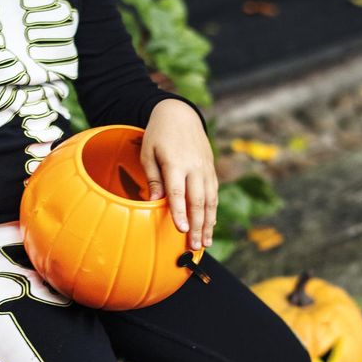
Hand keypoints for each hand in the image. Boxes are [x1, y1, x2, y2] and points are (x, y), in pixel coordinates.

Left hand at [141, 99, 217, 250]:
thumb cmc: (158, 135)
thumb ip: (152, 177)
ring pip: (210, 200)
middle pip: (198, 201)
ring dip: (208, 224)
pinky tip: (210, 225)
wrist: (180, 115)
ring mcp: (205, 168)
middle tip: (195, 247)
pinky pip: (214, 194)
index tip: (182, 230)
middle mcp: (194, 167)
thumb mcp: (148, 153)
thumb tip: (153, 201)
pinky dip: (212, 211)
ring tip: (205, 243)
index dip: (180, 212)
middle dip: (197, 226)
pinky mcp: (211, 169)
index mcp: (176, 163)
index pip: (178, 192)